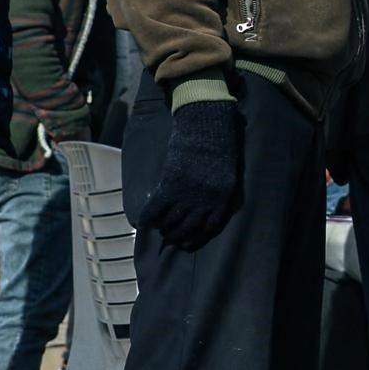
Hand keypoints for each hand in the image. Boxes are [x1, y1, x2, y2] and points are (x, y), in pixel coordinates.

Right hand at [137, 100, 240, 249]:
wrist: (207, 126)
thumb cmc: (218, 147)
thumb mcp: (224, 174)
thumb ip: (215, 193)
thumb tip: (201, 209)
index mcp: (223, 198)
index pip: (208, 227)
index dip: (195, 238)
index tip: (187, 243)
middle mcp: (206, 201)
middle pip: (189, 228)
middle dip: (177, 236)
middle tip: (170, 239)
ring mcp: (188, 194)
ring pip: (172, 221)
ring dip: (164, 229)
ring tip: (160, 231)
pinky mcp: (171, 185)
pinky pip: (156, 208)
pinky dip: (149, 217)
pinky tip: (144, 222)